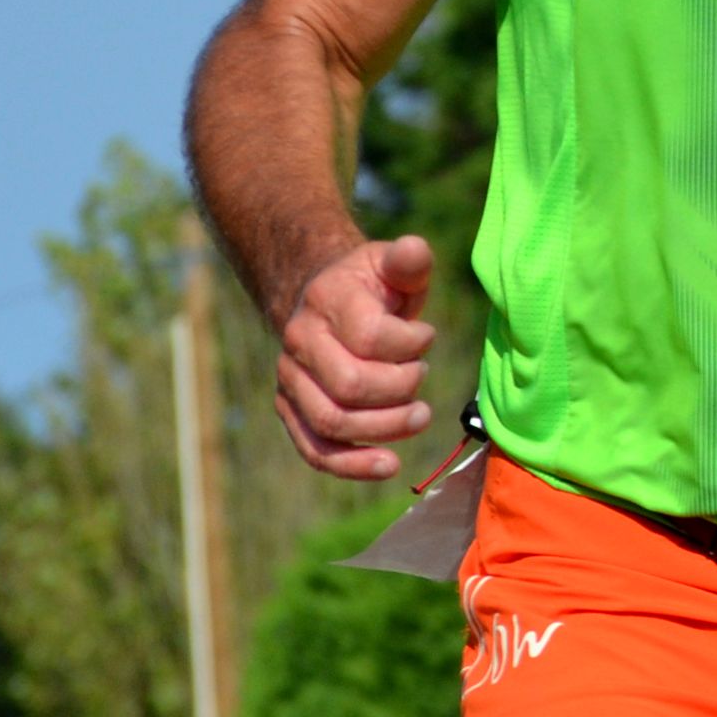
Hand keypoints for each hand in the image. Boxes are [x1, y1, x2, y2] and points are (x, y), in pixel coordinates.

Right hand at [272, 234, 437, 480]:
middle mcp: (300, 341)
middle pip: (350, 386)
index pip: (370, 336)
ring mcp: (290, 380)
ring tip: (420, 417)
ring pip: (333, 423)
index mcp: (327, 300)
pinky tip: (389, 466)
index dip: (411, 343)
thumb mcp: (392, 264)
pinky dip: (352, 466)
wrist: (326, 302)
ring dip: (385, 428)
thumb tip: (416, 250)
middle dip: (401, 388)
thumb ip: (409, 260)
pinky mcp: (292, 411)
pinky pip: (315, 451)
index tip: (425, 335)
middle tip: (423, 375)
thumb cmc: (372, 285)